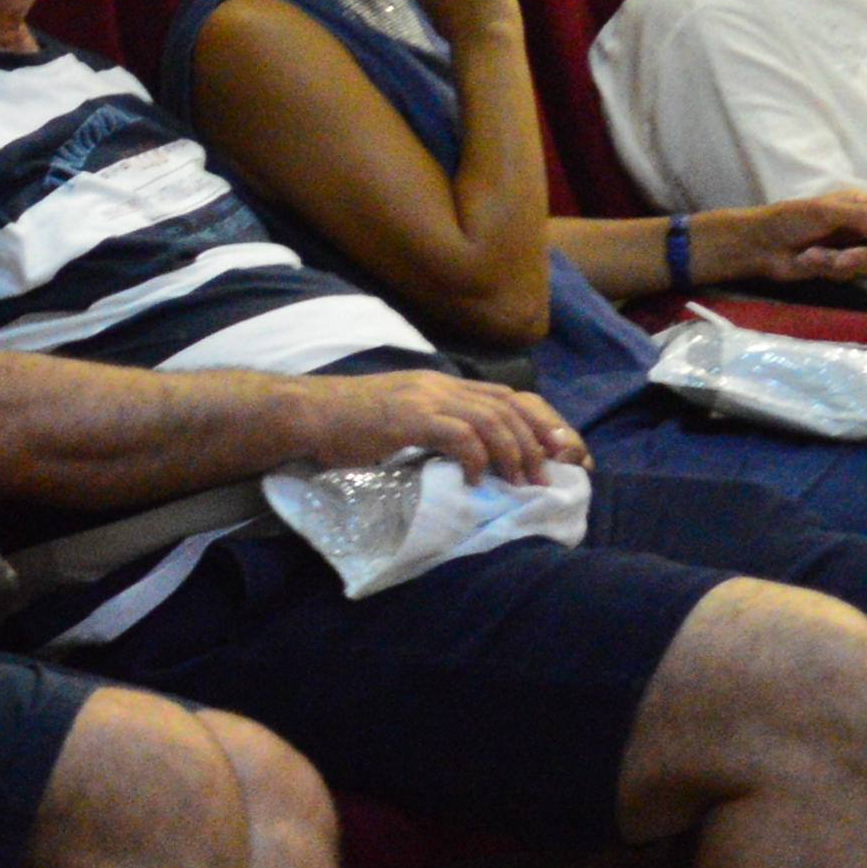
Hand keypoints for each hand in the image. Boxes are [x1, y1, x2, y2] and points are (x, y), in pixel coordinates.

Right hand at [309, 367, 579, 484]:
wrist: (305, 413)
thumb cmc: (348, 423)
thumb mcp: (402, 419)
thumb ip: (436, 427)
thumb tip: (470, 457)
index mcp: (442, 384)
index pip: (509, 396)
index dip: (543, 422)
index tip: (561, 453)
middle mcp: (441, 385)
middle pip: (510, 406)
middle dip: (539, 441)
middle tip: (550, 476)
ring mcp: (426, 399)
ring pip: (493, 420)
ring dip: (515, 454)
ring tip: (520, 483)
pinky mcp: (410, 418)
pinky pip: (460, 436)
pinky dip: (476, 459)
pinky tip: (475, 480)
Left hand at [705, 189, 866, 285]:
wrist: (757, 244)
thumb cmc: (789, 219)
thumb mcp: (827, 212)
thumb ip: (863, 219)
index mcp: (862, 205)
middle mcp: (861, 226)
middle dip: (865, 256)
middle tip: (844, 258)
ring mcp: (850, 246)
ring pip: (866, 263)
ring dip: (839, 261)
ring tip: (813, 255)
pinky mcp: (837, 266)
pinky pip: (846, 273)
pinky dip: (826, 267)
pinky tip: (806, 260)